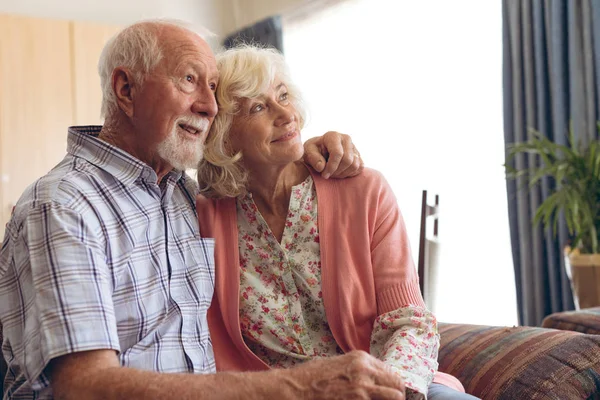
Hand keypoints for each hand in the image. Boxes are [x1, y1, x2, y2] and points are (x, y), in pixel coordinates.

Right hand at [281, 351, 404, 398]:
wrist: (292, 390)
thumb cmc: (309, 379)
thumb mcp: (337, 365)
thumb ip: (358, 371)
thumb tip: (373, 382)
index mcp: (361, 359)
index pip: (391, 374)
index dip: (390, 388)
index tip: (387, 396)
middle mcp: (365, 371)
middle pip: (397, 387)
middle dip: (395, 398)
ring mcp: (362, 389)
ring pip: (395, 398)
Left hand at [303, 131, 363, 178]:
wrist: (320, 151)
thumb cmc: (313, 151)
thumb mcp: (308, 152)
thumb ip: (313, 158)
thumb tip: (321, 167)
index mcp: (333, 136)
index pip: (337, 153)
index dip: (331, 167)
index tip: (324, 175)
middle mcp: (346, 139)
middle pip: (347, 160)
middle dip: (337, 171)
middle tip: (328, 175)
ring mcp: (354, 147)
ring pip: (355, 165)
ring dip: (343, 173)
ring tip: (333, 173)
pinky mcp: (358, 155)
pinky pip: (360, 167)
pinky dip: (350, 173)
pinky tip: (340, 172)